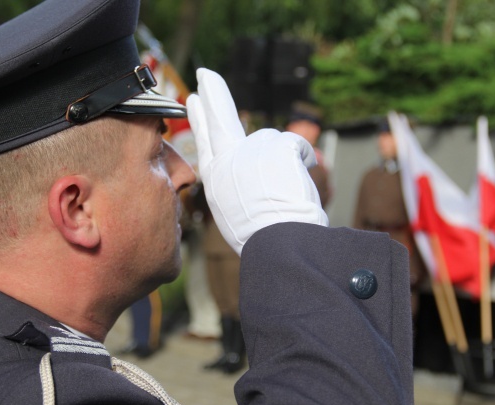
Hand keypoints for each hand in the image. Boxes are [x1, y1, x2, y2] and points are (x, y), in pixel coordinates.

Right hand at [187, 68, 327, 254]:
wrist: (278, 240)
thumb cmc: (259, 236)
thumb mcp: (233, 211)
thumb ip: (234, 183)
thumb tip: (248, 172)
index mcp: (215, 178)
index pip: (204, 142)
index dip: (199, 120)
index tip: (193, 101)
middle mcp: (227, 159)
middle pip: (220, 118)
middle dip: (212, 93)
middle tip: (205, 74)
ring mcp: (251, 148)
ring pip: (273, 142)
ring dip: (282, 162)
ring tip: (283, 192)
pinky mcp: (278, 145)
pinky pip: (297, 146)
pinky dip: (302, 160)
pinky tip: (298, 180)